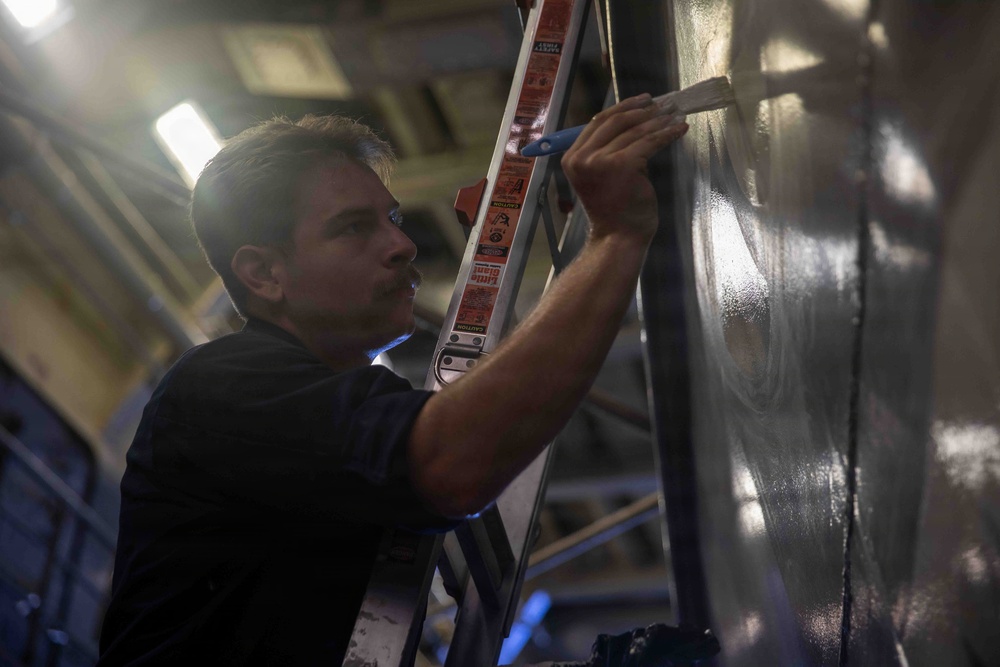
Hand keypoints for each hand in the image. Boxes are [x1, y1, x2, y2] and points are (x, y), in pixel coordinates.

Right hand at [561, 94, 687, 241]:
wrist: (618, 237)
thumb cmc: (614, 211)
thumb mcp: (600, 176)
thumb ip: (606, 152)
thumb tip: (635, 123)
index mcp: (572, 158)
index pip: (597, 122)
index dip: (622, 108)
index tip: (642, 101)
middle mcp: (582, 158)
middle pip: (614, 121)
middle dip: (642, 110)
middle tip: (663, 104)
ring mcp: (600, 161)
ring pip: (634, 131)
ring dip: (658, 121)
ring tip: (675, 115)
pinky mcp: (623, 166)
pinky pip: (649, 142)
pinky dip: (667, 134)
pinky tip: (679, 129)